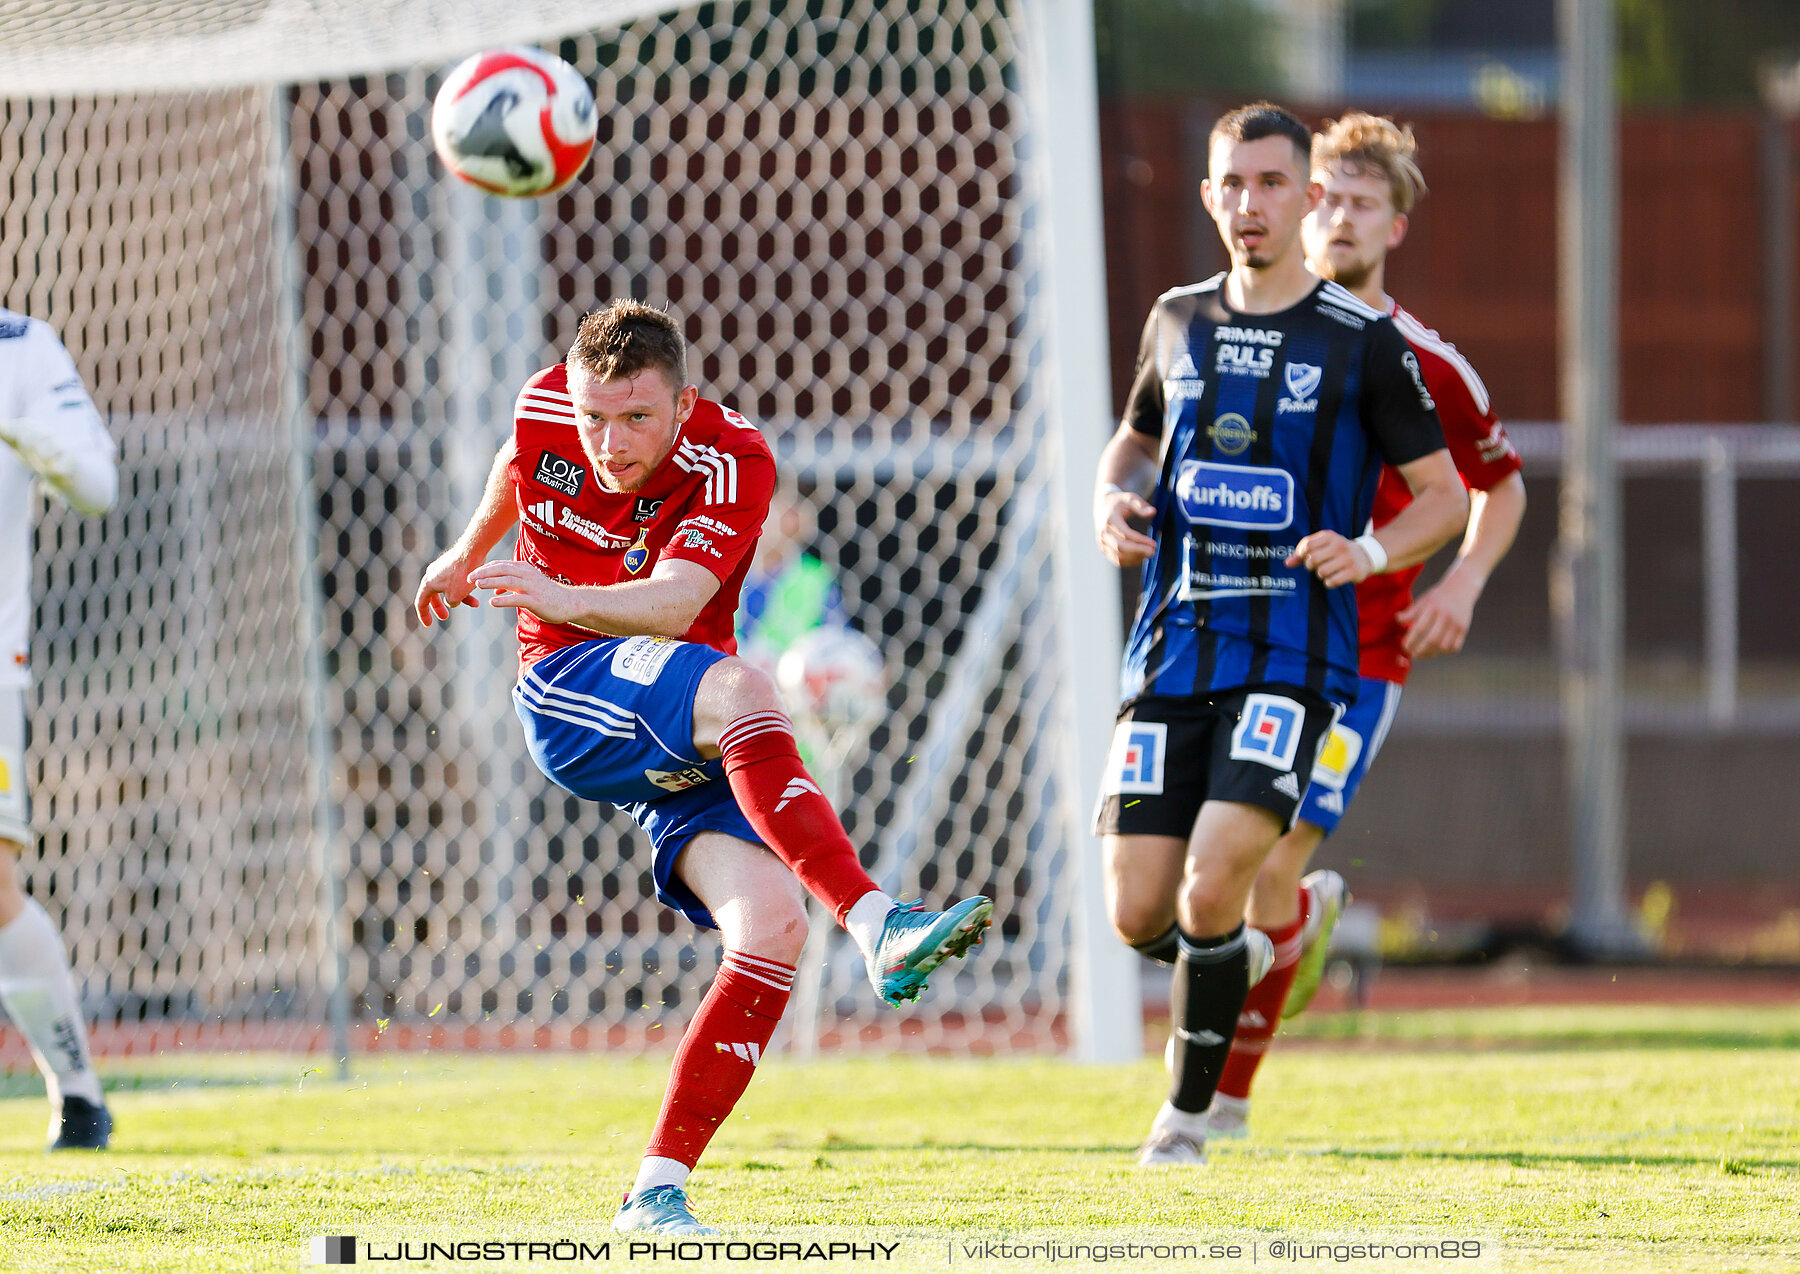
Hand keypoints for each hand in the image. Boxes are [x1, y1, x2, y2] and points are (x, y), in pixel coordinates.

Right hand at [414, 549, 482, 625]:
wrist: (472, 551)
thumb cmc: (463, 575)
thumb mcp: (456, 596)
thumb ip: (450, 602)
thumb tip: (451, 602)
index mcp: (428, 583)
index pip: (421, 602)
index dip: (424, 615)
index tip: (428, 624)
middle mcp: (432, 574)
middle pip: (433, 595)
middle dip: (439, 607)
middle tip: (445, 617)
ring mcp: (442, 568)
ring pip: (447, 587)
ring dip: (459, 597)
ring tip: (474, 604)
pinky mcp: (452, 563)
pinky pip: (455, 580)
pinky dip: (463, 588)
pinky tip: (475, 593)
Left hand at [467, 559, 581, 624]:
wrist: (570, 603)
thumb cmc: (547, 595)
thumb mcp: (527, 586)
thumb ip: (510, 585)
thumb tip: (494, 590)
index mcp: (525, 569)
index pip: (501, 565)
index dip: (485, 568)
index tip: (471, 573)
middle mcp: (528, 575)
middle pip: (502, 570)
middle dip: (484, 573)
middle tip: (469, 577)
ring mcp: (532, 587)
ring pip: (508, 581)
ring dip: (491, 582)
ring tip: (477, 585)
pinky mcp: (536, 601)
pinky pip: (518, 599)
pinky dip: (504, 599)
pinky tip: (492, 601)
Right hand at [1096, 486, 1157, 567]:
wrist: (1102, 506)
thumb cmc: (1119, 502)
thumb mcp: (1129, 498)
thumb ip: (1141, 505)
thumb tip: (1153, 512)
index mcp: (1109, 520)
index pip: (1125, 534)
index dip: (1140, 541)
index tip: (1154, 543)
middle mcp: (1103, 533)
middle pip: (1121, 548)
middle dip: (1139, 551)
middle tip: (1153, 551)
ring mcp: (1102, 543)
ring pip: (1118, 557)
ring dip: (1135, 558)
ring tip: (1149, 554)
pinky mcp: (1103, 549)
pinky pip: (1116, 560)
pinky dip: (1129, 562)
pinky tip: (1141, 557)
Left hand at [1286, 530, 1373, 588]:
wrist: (1365, 555)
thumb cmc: (1336, 551)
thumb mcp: (1322, 546)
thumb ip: (1303, 553)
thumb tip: (1287, 563)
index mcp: (1330, 536)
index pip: (1307, 546)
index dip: (1302, 555)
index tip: (1306, 557)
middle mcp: (1339, 545)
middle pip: (1312, 560)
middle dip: (1310, 566)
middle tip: (1316, 566)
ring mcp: (1348, 558)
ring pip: (1321, 572)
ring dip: (1320, 575)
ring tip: (1326, 571)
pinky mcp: (1354, 571)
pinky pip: (1332, 582)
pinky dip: (1329, 583)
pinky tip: (1333, 578)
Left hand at [1399, 569, 1479, 658]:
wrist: (1461, 588)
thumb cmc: (1438, 596)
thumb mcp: (1423, 600)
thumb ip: (1411, 612)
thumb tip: (1398, 620)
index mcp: (1433, 608)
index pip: (1420, 629)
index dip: (1411, 640)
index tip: (1405, 646)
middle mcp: (1446, 616)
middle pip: (1432, 640)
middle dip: (1420, 651)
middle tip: (1412, 654)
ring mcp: (1457, 624)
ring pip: (1444, 646)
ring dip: (1432, 654)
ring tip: (1423, 654)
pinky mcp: (1464, 629)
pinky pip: (1455, 647)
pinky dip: (1445, 652)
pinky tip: (1437, 651)